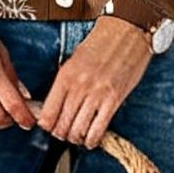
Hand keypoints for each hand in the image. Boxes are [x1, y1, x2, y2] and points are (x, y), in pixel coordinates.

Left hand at [37, 16, 151, 146]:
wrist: (127, 32)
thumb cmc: (101, 44)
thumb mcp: (74, 60)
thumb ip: (64, 83)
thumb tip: (54, 106)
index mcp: (65, 76)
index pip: (48, 112)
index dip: (46, 125)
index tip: (49, 127)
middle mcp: (79, 86)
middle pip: (62, 124)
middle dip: (61, 134)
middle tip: (64, 134)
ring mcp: (97, 94)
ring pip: (78, 130)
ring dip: (76, 139)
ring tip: (77, 137)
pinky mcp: (114, 99)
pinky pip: (99, 128)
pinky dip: (92, 139)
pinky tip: (91, 140)